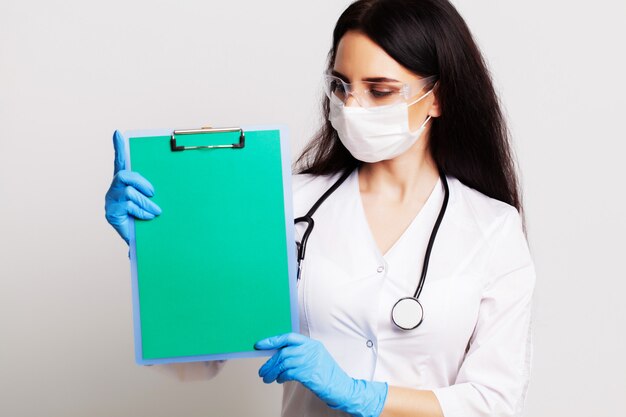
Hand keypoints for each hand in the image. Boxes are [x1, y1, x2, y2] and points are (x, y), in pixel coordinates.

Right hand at [105, 130, 161, 242]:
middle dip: (141, 182)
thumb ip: (154, 189)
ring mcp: (111, 201)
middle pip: (123, 175)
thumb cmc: (149, 217)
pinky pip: (127, 206)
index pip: (120, 162)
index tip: (118, 133)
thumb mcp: (153, 200)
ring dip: (145, 202)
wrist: (144, 241)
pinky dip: (141, 211)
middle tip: (154, 193)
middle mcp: (114, 189)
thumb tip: (170, 175)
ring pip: (128, 192)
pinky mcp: (111, 213)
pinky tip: (149, 217)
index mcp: (125, 182)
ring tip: (156, 211)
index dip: (118, 148)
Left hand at [255, 333, 386, 416]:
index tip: (260, 344)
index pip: (289, 337)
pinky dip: (280, 377)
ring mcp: (309, 361)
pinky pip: (288, 373)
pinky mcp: (308, 373)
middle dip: (270, 362)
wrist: (339, 386)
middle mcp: (310, 350)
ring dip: (272, 372)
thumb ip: (299, 354)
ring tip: (267, 378)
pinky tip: (279, 380)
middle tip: (262, 371)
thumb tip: (277, 356)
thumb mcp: (314, 358)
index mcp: (311, 343)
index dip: (272, 340)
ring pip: (283, 363)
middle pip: (283, 352)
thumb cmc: (325, 373)